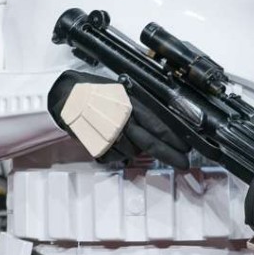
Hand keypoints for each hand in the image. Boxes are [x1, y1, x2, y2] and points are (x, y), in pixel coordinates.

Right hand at [48, 70, 190, 168]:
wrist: (68, 95)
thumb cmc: (95, 91)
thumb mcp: (123, 92)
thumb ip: (140, 107)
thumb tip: (161, 123)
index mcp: (129, 104)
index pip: (157, 124)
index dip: (173, 138)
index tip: (185, 147)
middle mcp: (120, 120)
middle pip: (149, 143)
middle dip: (169, 154)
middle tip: (182, 163)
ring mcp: (108, 134)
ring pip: (132, 152)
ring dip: (135, 150)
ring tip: (126, 137)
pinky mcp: (97, 146)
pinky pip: (115, 157)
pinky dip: (117, 154)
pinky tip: (114, 143)